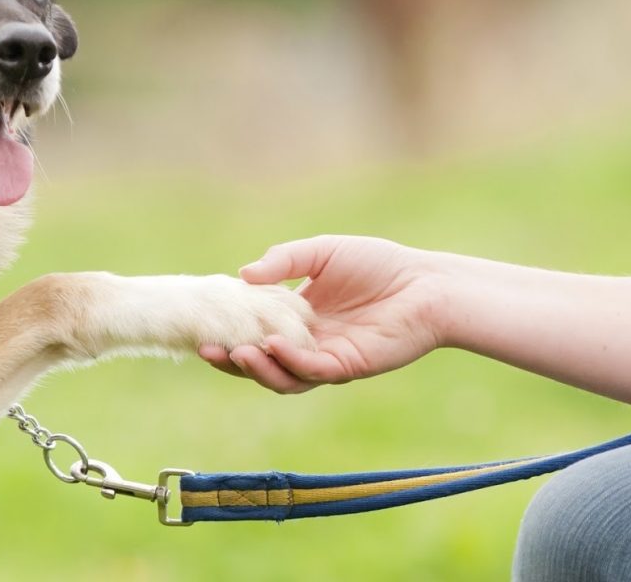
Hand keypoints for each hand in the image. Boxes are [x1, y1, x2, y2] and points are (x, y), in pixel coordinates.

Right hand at [199, 236, 444, 393]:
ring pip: (282, 376)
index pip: (252, 331)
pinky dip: (290, 362)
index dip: (227, 331)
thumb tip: (242, 274)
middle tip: (207, 348)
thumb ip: (283, 262)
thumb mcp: (321, 253)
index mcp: (295, 318)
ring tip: (236, 352)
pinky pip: (311, 371)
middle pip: (260, 362)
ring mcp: (324, 358)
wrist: (426, 284)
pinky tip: (275, 346)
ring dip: (256, 368)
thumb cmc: (378, 264)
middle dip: (231, 360)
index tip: (203, 325)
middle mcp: (306, 343)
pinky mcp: (347, 367)